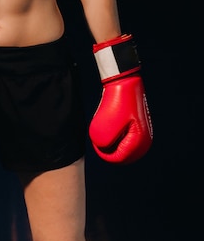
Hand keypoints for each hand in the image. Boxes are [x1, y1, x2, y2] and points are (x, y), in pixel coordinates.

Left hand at [89, 34, 152, 163]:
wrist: (125, 82)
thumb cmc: (117, 101)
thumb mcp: (105, 122)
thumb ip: (102, 140)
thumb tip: (102, 147)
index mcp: (140, 143)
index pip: (118, 158)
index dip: (104, 153)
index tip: (95, 140)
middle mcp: (145, 141)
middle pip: (121, 154)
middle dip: (108, 146)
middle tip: (98, 132)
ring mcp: (143, 134)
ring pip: (122, 145)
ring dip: (111, 139)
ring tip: (105, 123)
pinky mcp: (139, 127)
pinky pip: (125, 137)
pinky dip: (116, 133)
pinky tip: (110, 120)